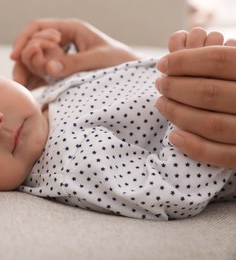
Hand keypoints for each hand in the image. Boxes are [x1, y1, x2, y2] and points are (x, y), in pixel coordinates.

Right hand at [11, 18, 138, 88]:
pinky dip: (34, 80)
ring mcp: (60, 54)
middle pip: (32, 44)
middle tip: (20, 79)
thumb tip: (48, 68)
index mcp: (70, 28)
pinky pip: (42, 72)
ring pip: (34, 59)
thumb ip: (74, 62)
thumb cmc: (119, 60)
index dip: (24, 39)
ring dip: (26, 71)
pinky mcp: (61, 68)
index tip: (15, 56)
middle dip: (22, 59)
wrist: (130, 73)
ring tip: (23, 87)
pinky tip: (30, 90)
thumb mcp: (98, 59)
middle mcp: (62, 40)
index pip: (38, 27)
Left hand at [155, 27, 235, 167]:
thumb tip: (177, 40)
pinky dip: (195, 147)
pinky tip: (174, 137)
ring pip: (212, 124)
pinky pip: (223, 155)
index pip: (217, 59)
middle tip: (159, 83)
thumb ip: (217, 58)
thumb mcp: (235, 66)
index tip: (162, 64)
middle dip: (175, 87)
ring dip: (178, 114)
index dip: (184, 61)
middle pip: (208, 91)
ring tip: (161, 103)